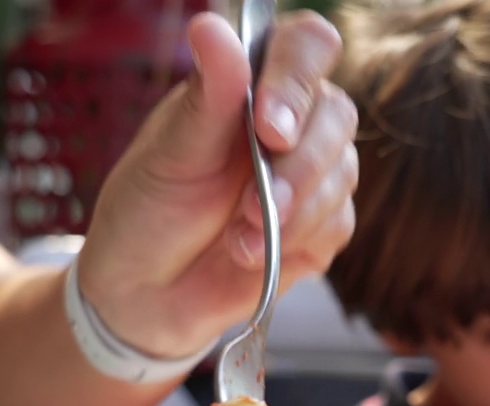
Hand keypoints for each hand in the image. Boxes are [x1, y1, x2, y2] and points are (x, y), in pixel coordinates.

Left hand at [77, 10, 358, 357]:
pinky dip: (296, 240)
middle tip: (254, 204)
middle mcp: (291, 122)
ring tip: (239, 236)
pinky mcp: (322, 226)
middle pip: (336, 114)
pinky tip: (251, 252)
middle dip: (297, 165)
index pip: (307, 46)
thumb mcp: (170, 154)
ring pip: (343, 172)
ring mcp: (312, 174)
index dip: (298, 79)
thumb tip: (210, 27)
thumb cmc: (149, 212)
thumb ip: (207, 95)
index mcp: (252, 85)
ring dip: (293, 211)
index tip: (269, 128)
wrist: (146, 294)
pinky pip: (338, 223)